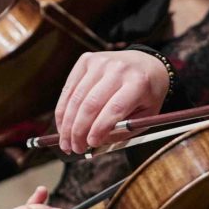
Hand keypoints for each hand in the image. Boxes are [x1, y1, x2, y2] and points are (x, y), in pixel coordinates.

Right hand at [54, 50, 169, 153]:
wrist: (146, 63)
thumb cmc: (145, 94)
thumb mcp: (145, 115)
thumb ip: (122, 131)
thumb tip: (94, 144)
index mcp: (139, 82)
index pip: (114, 108)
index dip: (99, 129)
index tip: (90, 145)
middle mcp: (118, 68)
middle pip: (91, 104)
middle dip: (79, 131)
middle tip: (75, 148)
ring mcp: (100, 62)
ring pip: (76, 98)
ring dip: (67, 124)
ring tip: (66, 142)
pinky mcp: (86, 60)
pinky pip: (69, 88)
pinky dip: (63, 110)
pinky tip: (63, 125)